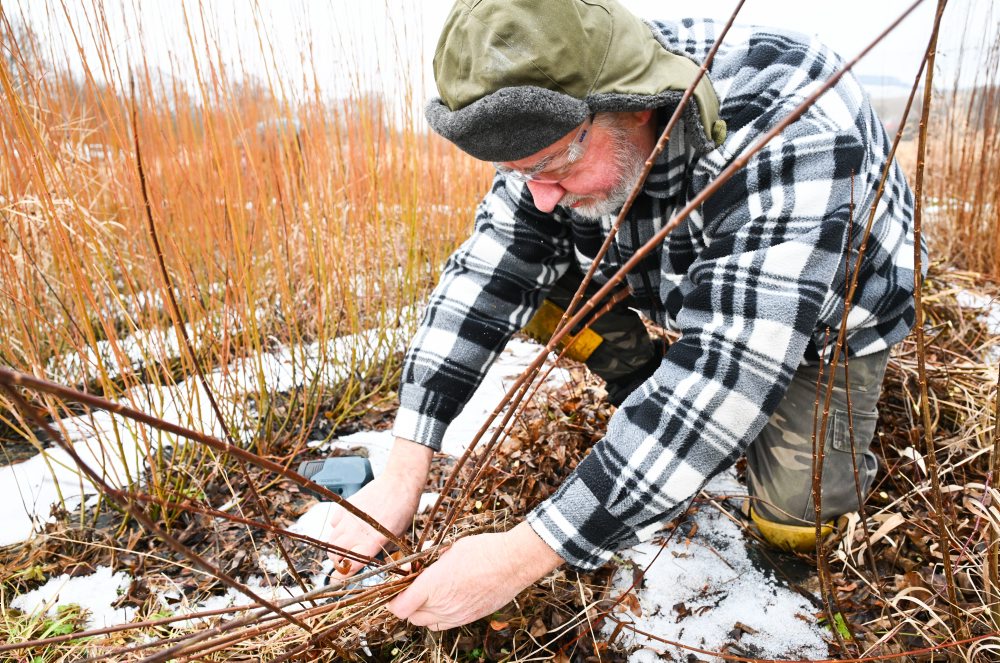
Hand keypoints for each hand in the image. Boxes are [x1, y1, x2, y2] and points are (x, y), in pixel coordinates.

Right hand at [327, 437, 431, 576]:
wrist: (398, 484)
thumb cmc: (402, 512)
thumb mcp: (395, 538)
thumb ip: (379, 552)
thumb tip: (368, 564)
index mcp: (371, 543)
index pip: (347, 567)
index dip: (340, 577)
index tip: (339, 580)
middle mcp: (356, 532)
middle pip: (334, 556)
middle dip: (338, 563)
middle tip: (347, 562)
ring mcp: (348, 519)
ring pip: (331, 541)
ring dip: (337, 547)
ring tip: (349, 545)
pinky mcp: (344, 507)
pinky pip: (333, 525)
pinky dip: (338, 530)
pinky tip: (350, 527)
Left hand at [387, 522, 562, 629]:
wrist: (514, 562)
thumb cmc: (483, 550)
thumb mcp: (449, 549)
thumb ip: (430, 563)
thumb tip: (419, 565)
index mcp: (432, 586)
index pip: (399, 608)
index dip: (392, 601)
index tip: (394, 591)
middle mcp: (442, 605)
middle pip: (412, 618)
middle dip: (408, 605)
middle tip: (414, 588)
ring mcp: (457, 615)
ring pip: (429, 624)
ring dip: (425, 612)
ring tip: (432, 594)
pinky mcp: (471, 618)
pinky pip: (447, 624)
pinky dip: (442, 615)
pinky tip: (450, 598)